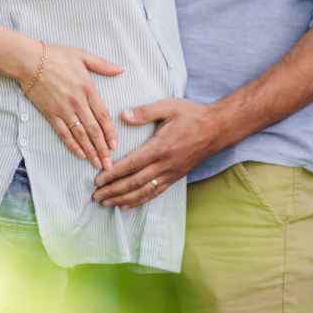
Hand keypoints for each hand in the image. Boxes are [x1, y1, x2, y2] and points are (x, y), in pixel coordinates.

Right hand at [21, 44, 123, 169]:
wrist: (29, 60)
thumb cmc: (56, 56)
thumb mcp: (82, 55)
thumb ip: (103, 65)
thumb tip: (121, 69)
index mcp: (88, 89)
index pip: (103, 116)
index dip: (110, 132)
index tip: (115, 145)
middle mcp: (78, 102)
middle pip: (94, 130)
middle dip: (102, 149)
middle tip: (109, 163)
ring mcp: (63, 110)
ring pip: (80, 135)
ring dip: (90, 151)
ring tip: (97, 163)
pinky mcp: (50, 114)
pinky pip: (63, 133)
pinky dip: (72, 145)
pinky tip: (79, 154)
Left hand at [92, 99, 221, 207]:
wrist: (217, 129)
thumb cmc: (192, 115)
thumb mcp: (168, 106)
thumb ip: (144, 112)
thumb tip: (123, 115)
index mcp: (159, 147)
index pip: (131, 164)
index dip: (113, 174)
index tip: (97, 180)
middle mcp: (164, 164)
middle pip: (134, 182)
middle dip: (113, 191)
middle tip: (95, 196)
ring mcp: (170, 173)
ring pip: (143, 192)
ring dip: (123, 199)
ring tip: (106, 203)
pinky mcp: (175, 178)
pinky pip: (155, 193)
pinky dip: (139, 201)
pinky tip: (127, 205)